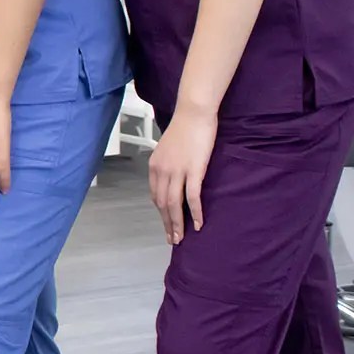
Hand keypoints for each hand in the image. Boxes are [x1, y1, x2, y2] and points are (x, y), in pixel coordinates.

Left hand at [148, 106, 215, 244]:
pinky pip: (192, 196)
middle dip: (168, 223)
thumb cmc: (185, 130)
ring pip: (174, 204)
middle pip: (162, 203)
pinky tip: (198, 224)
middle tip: (174, 239)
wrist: (193, 114)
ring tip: (182, 237)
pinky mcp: (193, 170)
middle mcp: (162, 170)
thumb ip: (169, 166)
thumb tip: (174, 179)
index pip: (155, 195)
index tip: (167, 224)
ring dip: (178, 223)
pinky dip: (194, 212)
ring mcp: (177, 171)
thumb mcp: (169, 150)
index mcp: (155, 166)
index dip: (161, 213)